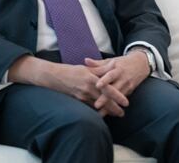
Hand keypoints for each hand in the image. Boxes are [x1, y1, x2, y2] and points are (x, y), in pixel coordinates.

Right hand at [8, 55, 127, 117]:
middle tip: (122, 113)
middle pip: (104, 100)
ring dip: (106, 111)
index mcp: (91, 78)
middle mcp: (87, 88)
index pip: (107, 88)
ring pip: (97, 105)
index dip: (117, 96)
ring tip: (115, 114)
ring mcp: (81, 96)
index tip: (126, 102)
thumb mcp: (87, 68)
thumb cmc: (71, 70)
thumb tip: (115, 63)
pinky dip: (96, 111)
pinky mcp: (76, 100)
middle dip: (114, 108)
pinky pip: (89, 107)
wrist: (53, 77)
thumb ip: (102, 67)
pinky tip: (102, 114)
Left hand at [84, 51, 149, 110]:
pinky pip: (121, 101)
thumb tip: (85, 61)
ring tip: (101, 114)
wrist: (141, 64)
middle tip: (97, 106)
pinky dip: (115, 107)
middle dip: (106, 98)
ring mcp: (127, 86)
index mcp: (117, 69)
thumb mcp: (112, 61)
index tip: (97, 85)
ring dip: (110, 106)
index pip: (110, 75)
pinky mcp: (129, 92)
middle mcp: (123, 78)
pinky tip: (108, 114)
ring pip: (118, 98)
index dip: (104, 80)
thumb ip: (98, 63)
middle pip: (114, 89)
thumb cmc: (122, 63)